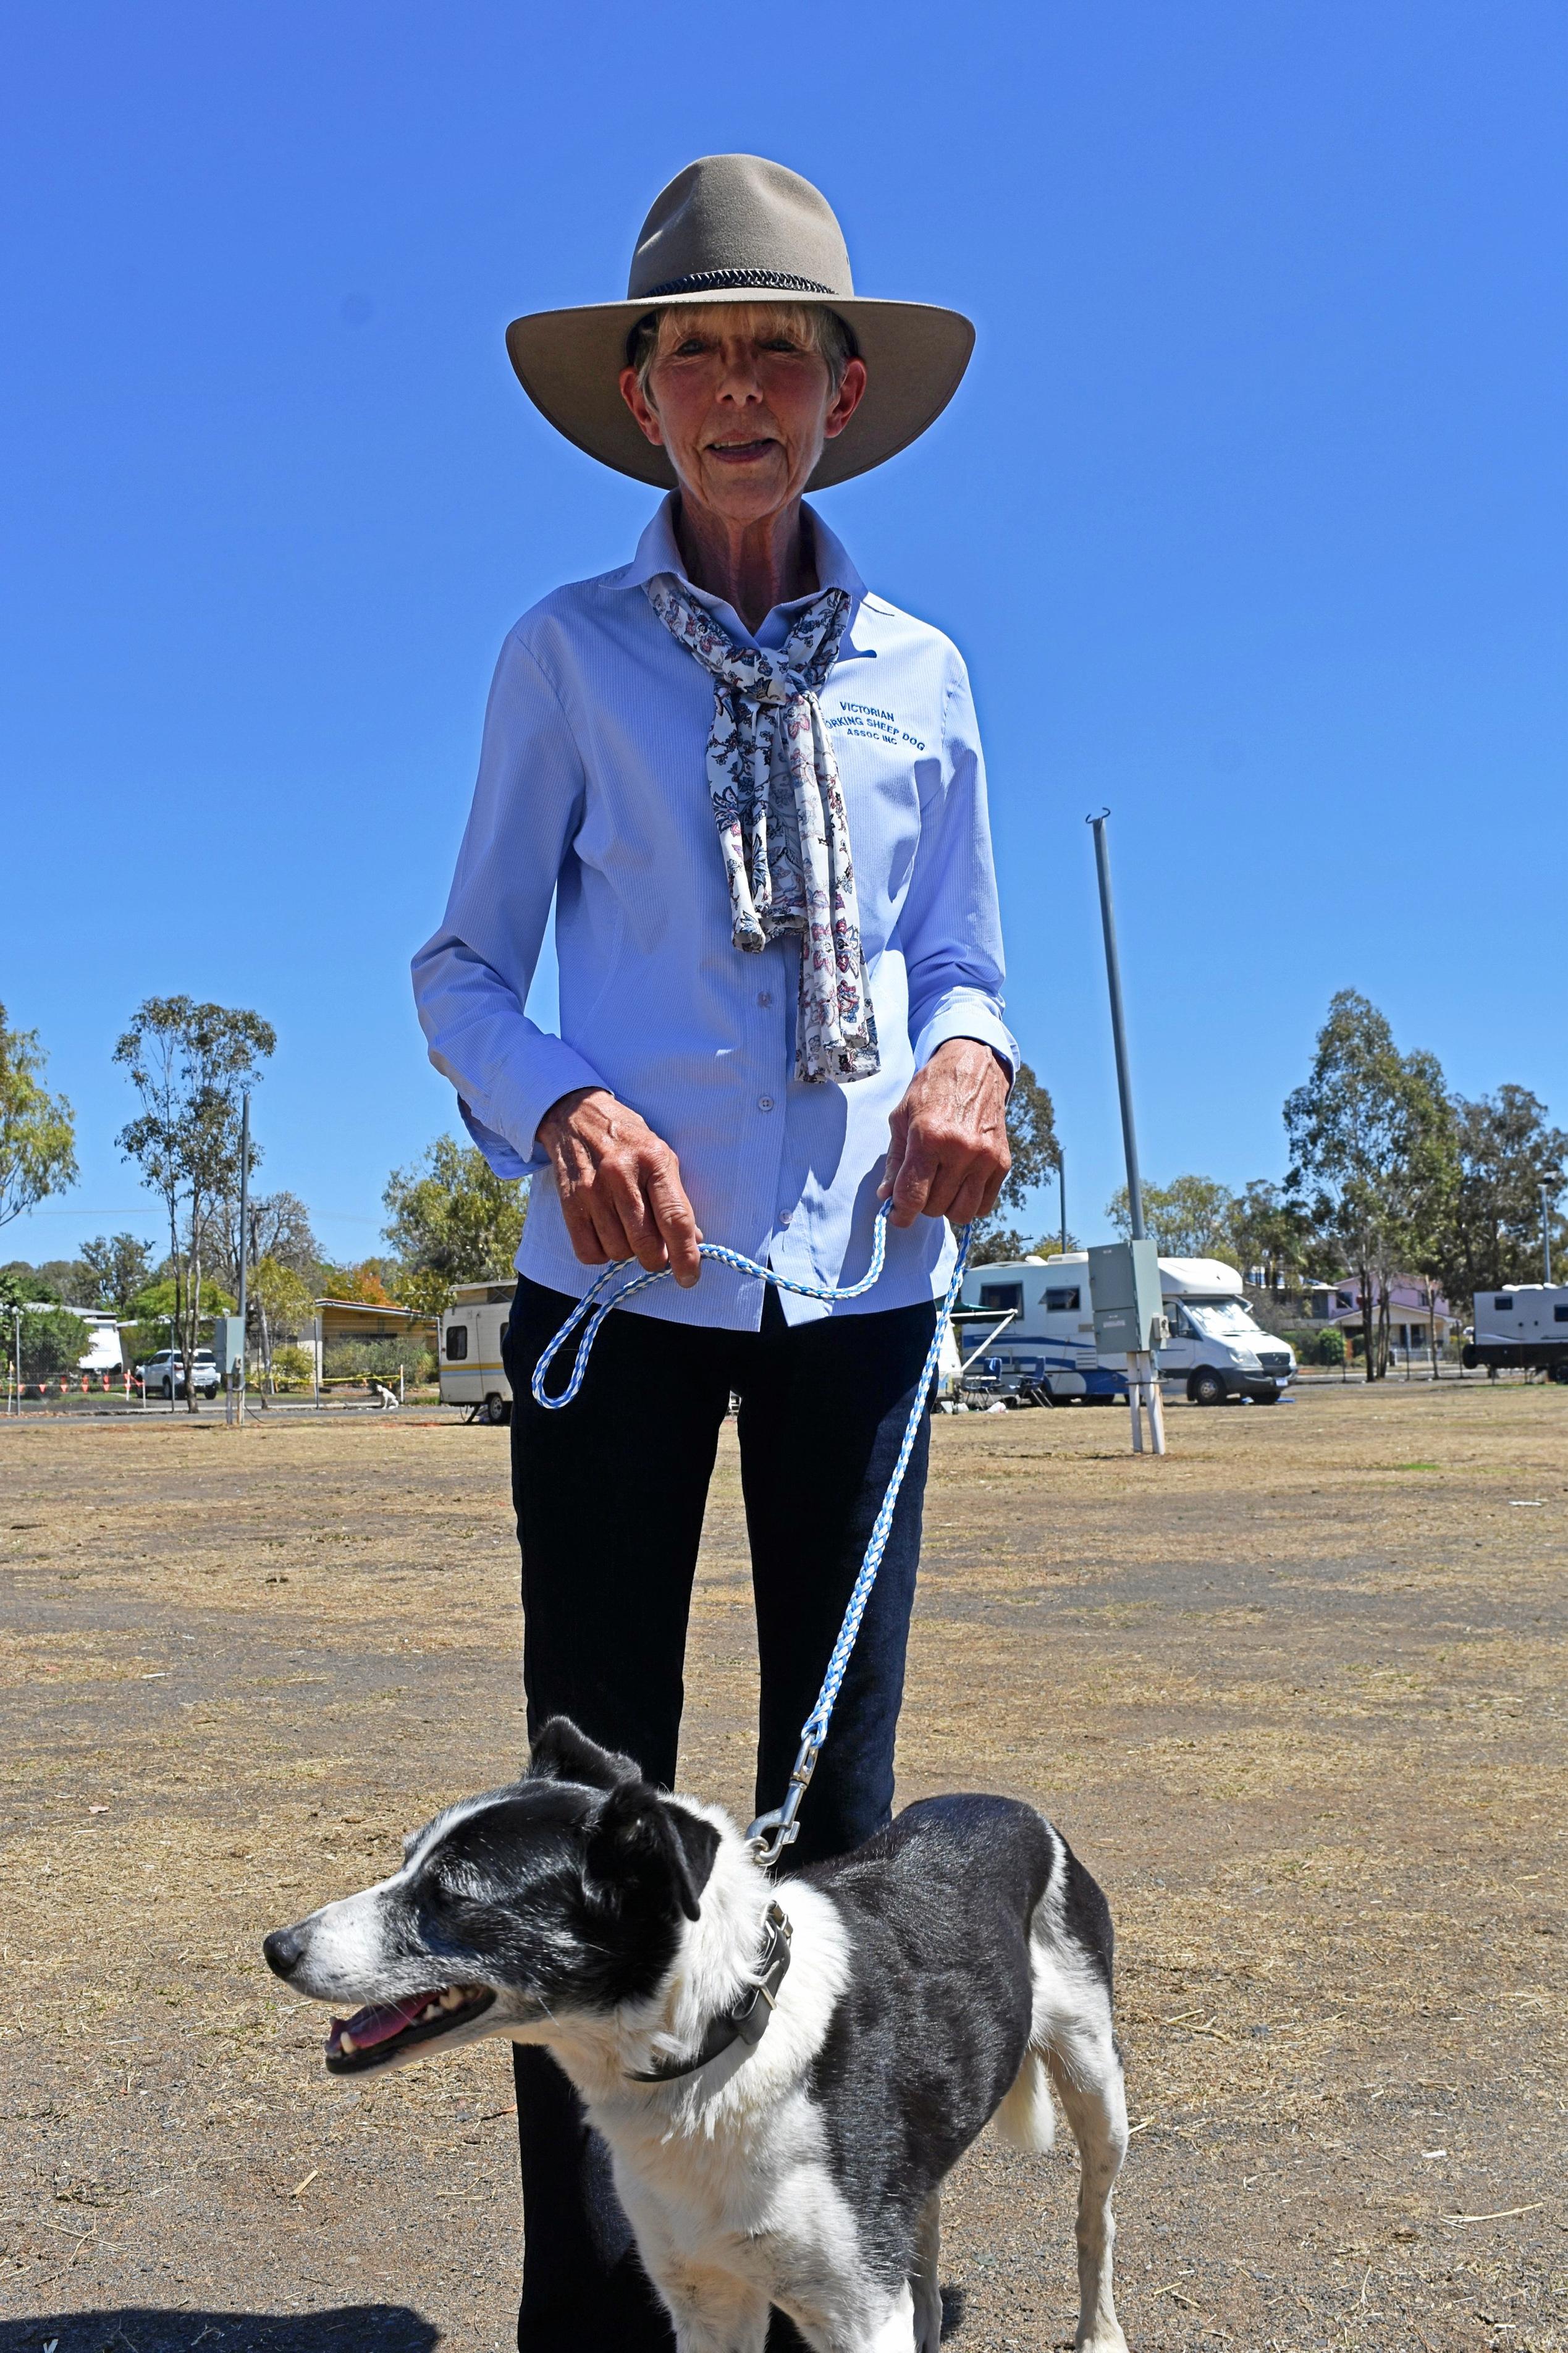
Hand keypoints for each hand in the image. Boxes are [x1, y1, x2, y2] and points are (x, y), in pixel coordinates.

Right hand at [537, 1088, 702, 1286]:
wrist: (577, 1115)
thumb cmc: (627, 1139)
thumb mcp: (661, 1156)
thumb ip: (676, 1198)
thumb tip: (693, 1241)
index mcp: (654, 1161)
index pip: (675, 1219)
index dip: (686, 1256)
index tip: (690, 1277)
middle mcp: (621, 1175)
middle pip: (645, 1243)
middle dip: (655, 1258)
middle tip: (656, 1251)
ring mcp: (592, 1190)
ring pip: (617, 1250)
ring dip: (627, 1252)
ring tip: (627, 1231)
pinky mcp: (569, 1202)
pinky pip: (588, 1251)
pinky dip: (601, 1253)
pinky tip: (606, 1233)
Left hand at [879, 1039, 1010, 1229]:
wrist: (973, 1068)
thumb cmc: (932, 1090)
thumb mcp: (901, 1118)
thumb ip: (894, 1161)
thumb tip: (887, 1197)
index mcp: (930, 1137)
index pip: (913, 1195)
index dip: (900, 1214)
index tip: (896, 1215)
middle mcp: (961, 1150)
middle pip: (935, 1207)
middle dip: (921, 1204)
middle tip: (918, 1186)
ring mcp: (985, 1158)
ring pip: (962, 1213)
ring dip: (945, 1208)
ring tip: (939, 1187)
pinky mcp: (1002, 1162)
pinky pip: (984, 1205)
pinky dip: (969, 1204)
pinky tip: (959, 1186)